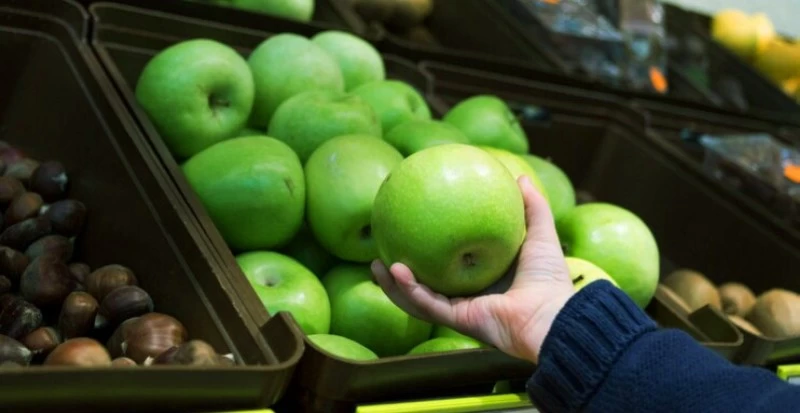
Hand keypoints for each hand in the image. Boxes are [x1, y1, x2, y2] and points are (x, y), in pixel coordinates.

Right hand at [371, 177, 574, 362]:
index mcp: (484, 280)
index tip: (414, 228)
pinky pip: (427, 304)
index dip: (430, 249)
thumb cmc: (549, 278)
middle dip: (402, 270)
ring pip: (417, 298)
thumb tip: (519, 176)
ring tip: (375, 264)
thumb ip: (531, 206)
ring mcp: (461, 310)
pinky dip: (409, 290)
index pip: (450, 264)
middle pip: (426, 283)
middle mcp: (469, 297)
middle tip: (384, 248)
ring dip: (394, 285)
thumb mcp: (539, 233)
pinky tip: (394, 271)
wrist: (552, 314)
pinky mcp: (458, 320)